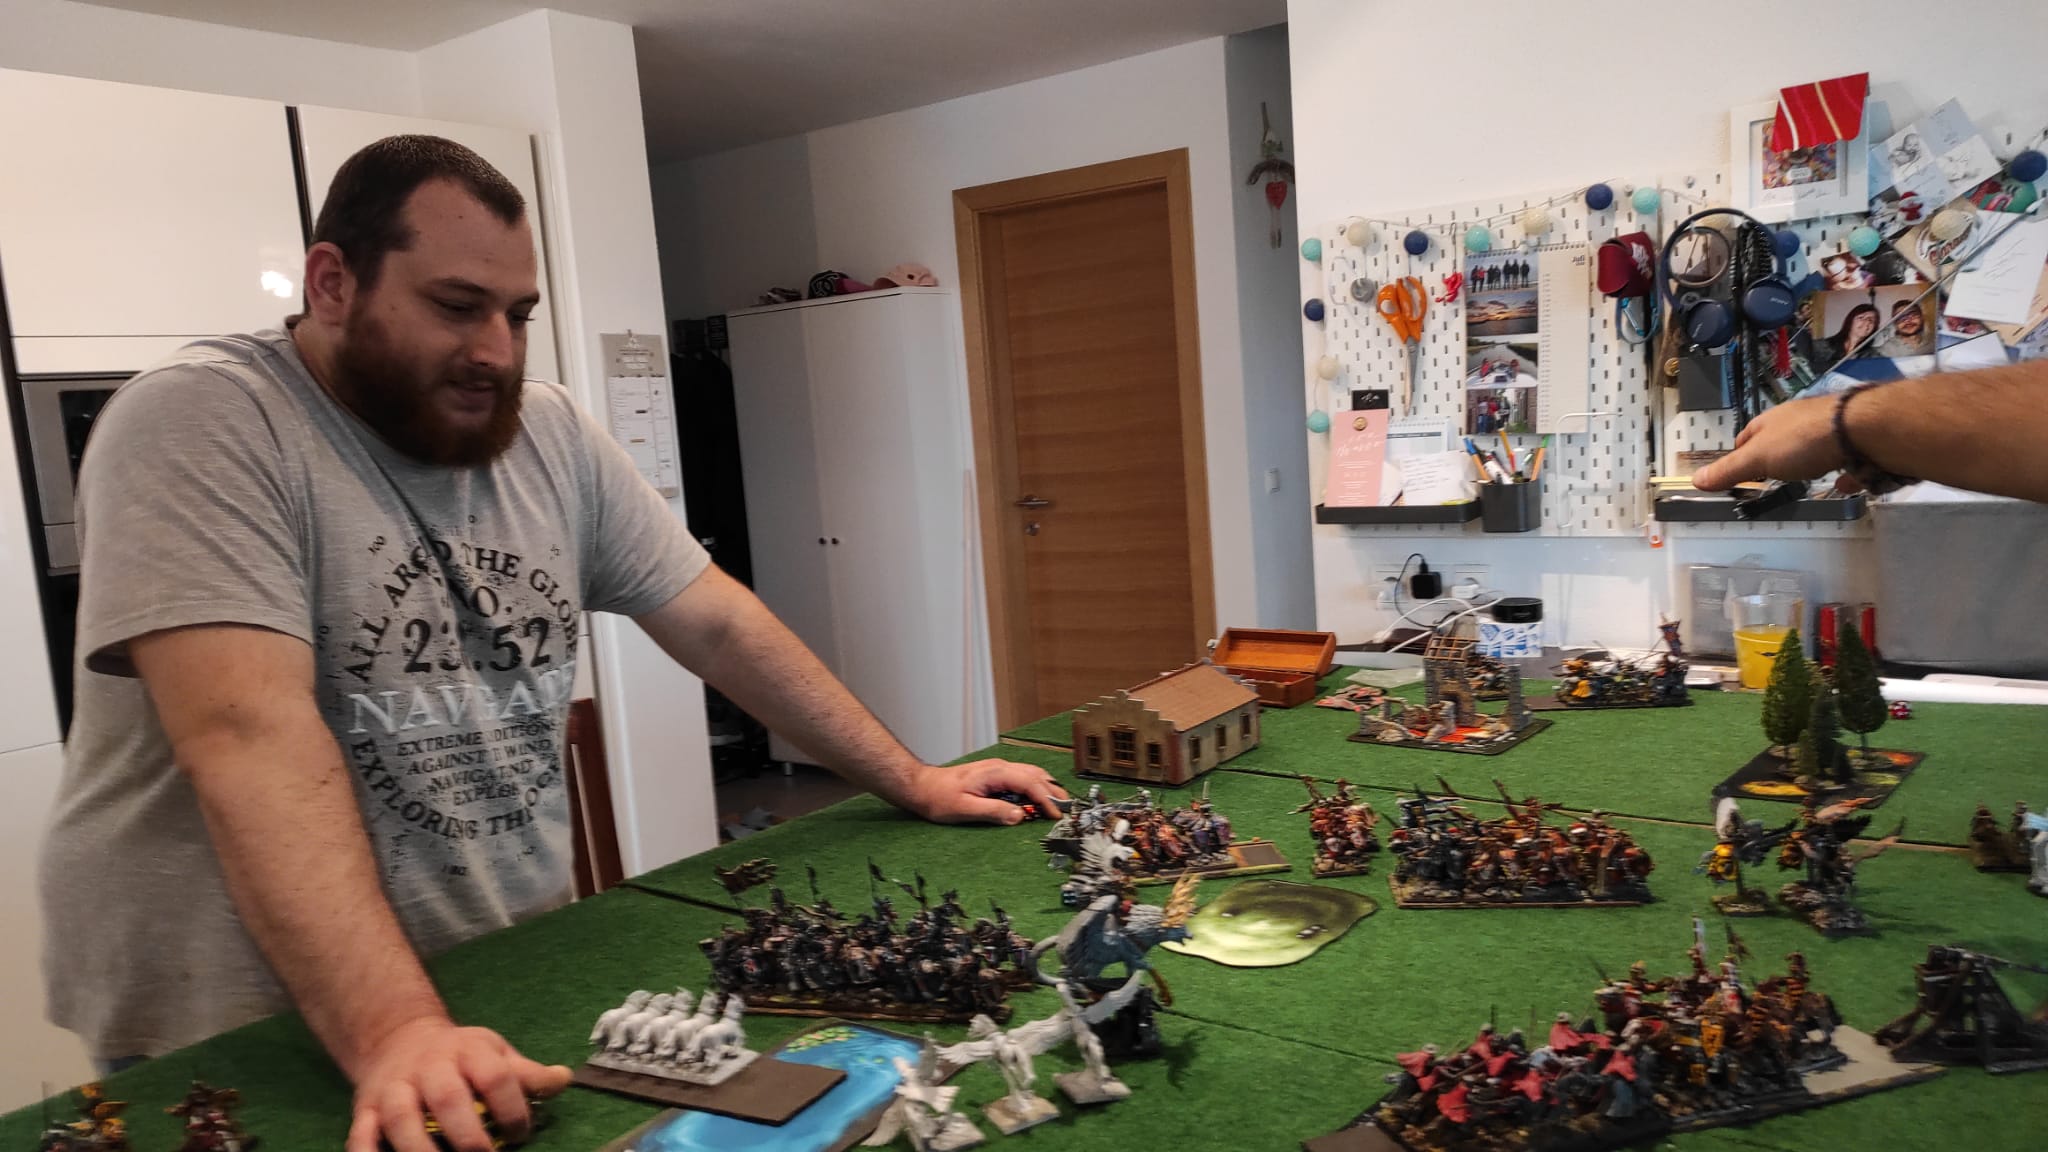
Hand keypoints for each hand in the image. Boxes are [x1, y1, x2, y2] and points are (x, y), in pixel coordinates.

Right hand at [345, 1016, 570, 1151]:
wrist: (399, 1038)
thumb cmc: (458, 1055)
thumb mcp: (493, 1053)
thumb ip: (525, 1072)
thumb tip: (564, 1079)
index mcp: (468, 1052)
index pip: (495, 1075)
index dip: (512, 1106)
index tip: (520, 1133)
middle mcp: (429, 1068)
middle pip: (448, 1098)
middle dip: (467, 1133)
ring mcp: (395, 1088)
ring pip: (402, 1118)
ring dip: (420, 1149)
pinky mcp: (366, 1108)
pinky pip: (361, 1134)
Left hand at [900, 758, 1068, 824]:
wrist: (922, 786)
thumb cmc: (939, 797)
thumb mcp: (965, 809)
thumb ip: (993, 812)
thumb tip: (1020, 817)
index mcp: (995, 773)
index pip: (1030, 783)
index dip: (1046, 799)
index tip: (1056, 815)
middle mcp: (1000, 767)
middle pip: (1035, 776)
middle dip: (1053, 791)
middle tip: (1067, 809)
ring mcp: (998, 769)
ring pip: (1031, 774)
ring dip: (1046, 787)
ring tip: (1058, 803)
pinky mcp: (994, 775)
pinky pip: (1021, 777)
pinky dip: (1035, 786)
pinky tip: (1037, 797)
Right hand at [1691, 395, 1850, 492]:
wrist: (1861, 428)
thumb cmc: (1802, 441)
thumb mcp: (1758, 459)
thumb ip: (1730, 471)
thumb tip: (1694, 480)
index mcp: (1770, 421)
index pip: (1746, 437)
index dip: (1740, 456)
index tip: (1739, 475)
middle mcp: (1798, 419)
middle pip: (1779, 439)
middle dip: (1775, 457)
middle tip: (1773, 480)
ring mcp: (1828, 427)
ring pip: (1811, 445)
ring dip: (1807, 459)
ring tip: (1806, 478)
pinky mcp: (1855, 438)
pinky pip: (1843, 457)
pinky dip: (1840, 470)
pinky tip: (1843, 483)